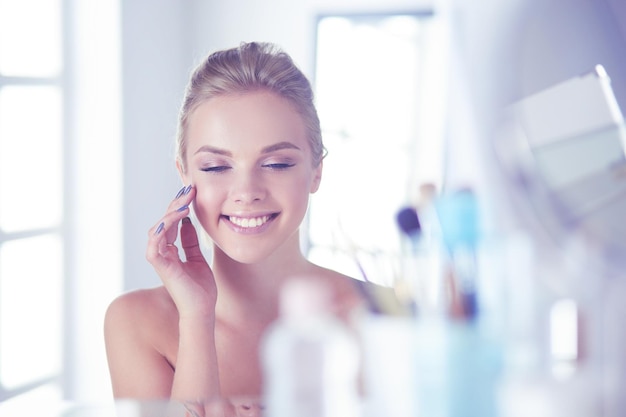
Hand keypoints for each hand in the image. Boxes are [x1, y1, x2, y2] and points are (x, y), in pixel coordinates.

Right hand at [146, 185, 216, 318]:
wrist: (203, 310)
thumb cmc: (201, 288)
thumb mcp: (197, 257)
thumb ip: (190, 240)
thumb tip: (187, 221)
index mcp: (169, 251)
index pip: (171, 222)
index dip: (179, 206)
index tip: (191, 191)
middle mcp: (162, 253)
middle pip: (163, 222)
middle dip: (175, 204)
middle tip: (189, 189)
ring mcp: (160, 260)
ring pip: (157, 229)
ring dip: (170, 213)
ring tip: (185, 201)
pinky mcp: (161, 267)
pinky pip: (154, 245)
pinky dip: (162, 230)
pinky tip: (175, 217)